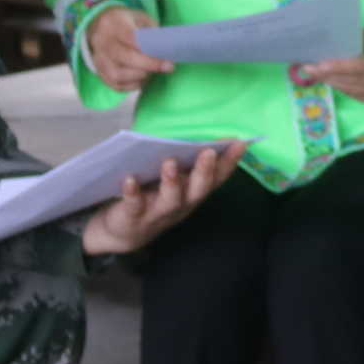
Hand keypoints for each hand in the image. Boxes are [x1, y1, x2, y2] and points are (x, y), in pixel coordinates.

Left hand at [80, 141, 246, 256]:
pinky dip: (132, 192)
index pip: (216, 177)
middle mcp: (181, 204)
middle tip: (208, 152)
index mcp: (193, 192)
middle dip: (204, 171)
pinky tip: (129, 179)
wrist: (124, 232)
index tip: (240, 143)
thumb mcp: (172, 180)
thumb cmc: (152, 196)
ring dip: (172, 182)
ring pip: (170, 200)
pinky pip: (134, 205)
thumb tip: (196, 131)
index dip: (229, 162)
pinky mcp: (134, 217)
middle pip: (197, 190)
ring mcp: (158, 213)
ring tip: (170, 162)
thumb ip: (184, 160)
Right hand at [86, 7, 173, 94]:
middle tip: (167, 68)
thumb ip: (152, 33)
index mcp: (114, 23)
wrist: (100, 26)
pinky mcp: (99, 71)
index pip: (131, 38)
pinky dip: (132, 85)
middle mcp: (102, 41)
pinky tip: (143, 79)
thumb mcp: (141, 18)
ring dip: (140, 76)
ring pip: (118, 75)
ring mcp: (99, 58)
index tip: (167, 59)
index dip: (150, 51)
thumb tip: (165, 51)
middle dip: (149, 65)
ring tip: (152, 72)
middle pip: (124, 57)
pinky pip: (116, 84)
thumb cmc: (126, 22)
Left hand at [294, 18, 363, 105]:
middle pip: (355, 80)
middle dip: (330, 75)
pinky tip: (332, 81)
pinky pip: (358, 96)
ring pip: (354, 90)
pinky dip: (343, 89)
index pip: (362, 66)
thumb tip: (324, 49)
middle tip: (310, 68)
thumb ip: (351, 43)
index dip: (340, 67)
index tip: (319, 65)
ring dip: (334, 83)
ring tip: (317, 75)